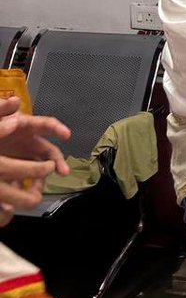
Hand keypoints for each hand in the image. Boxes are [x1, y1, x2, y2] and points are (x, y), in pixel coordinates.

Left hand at [0, 98, 70, 225]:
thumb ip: (2, 108)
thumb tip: (15, 100)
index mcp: (24, 126)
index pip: (46, 125)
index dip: (57, 128)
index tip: (67, 135)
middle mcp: (26, 142)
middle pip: (48, 151)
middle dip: (58, 162)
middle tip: (63, 171)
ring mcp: (20, 156)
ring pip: (37, 169)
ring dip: (40, 179)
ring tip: (37, 192)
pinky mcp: (11, 170)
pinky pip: (20, 180)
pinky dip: (21, 188)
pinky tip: (18, 197)